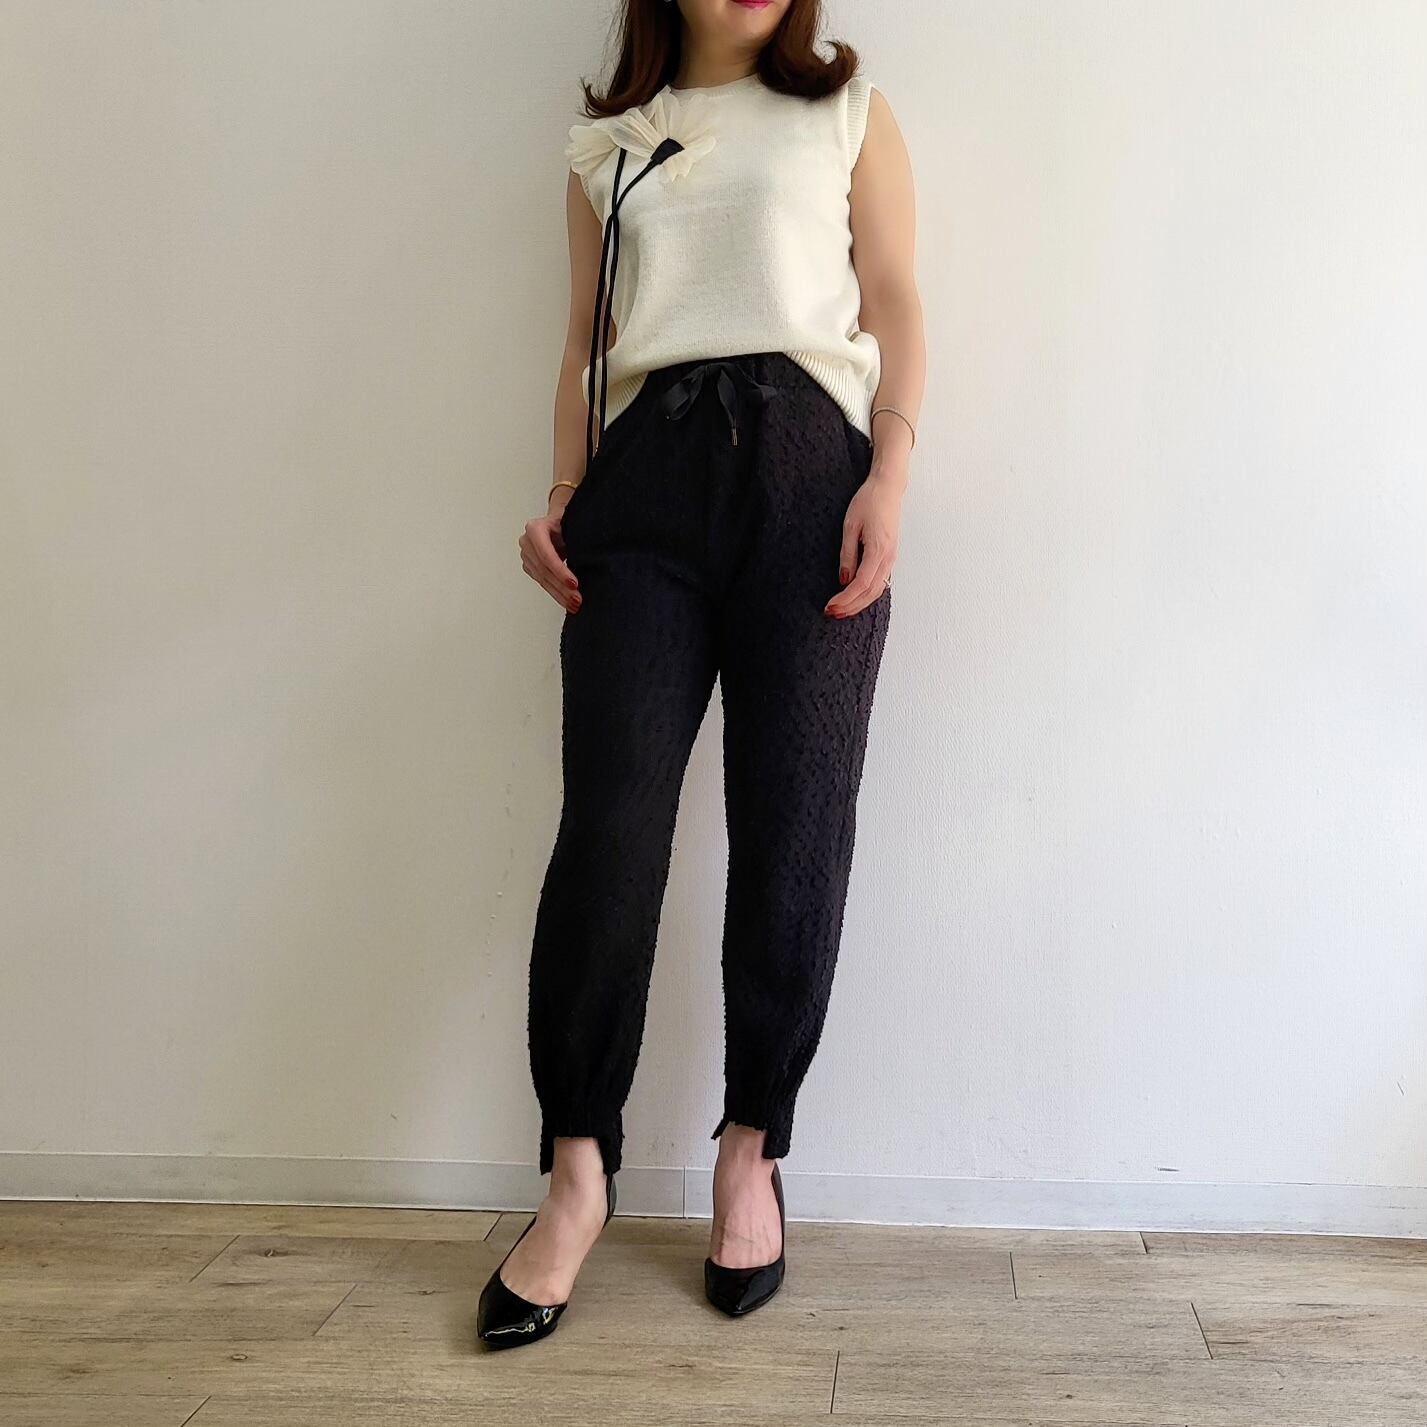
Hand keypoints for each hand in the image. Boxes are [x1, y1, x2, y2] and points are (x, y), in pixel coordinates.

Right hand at [520, 495, 581, 612]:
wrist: (559, 521)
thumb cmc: (568, 520)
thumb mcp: (574, 521)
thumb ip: (579, 533)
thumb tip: (595, 548)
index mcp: (536, 528)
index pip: (546, 555)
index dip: (560, 571)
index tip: (575, 584)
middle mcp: (527, 542)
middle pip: (544, 570)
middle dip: (561, 587)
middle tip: (577, 599)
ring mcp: (527, 555)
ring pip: (542, 580)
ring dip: (559, 595)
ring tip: (575, 605)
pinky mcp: (530, 566)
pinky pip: (543, 583)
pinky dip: (556, 594)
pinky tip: (567, 602)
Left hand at [824, 468, 902, 618]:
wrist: (888, 488)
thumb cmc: (869, 502)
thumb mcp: (850, 526)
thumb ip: (847, 555)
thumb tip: (843, 579)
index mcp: (878, 551)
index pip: (861, 584)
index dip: (845, 599)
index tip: (830, 605)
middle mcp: (888, 558)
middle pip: (870, 593)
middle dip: (850, 606)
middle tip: (831, 613)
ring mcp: (891, 559)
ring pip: (877, 591)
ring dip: (858, 603)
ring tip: (840, 610)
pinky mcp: (889, 557)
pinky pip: (880, 582)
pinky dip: (866, 594)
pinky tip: (854, 598)